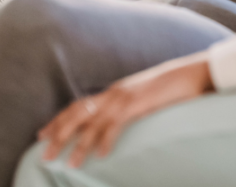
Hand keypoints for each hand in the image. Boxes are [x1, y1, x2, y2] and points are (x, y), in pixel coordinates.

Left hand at [38, 53, 213, 167]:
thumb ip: (129, 108)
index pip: (79, 105)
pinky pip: (116, 124)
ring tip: (68, 163)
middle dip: (59, 132)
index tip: (42, 134)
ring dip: (78, 143)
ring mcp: (125, 97)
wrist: (193, 73)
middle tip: (44, 152)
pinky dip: (106, 140)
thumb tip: (119, 123)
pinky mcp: (138, 103)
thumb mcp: (144, 98)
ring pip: (93, 122)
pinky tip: (100, 155)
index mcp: (114, 91)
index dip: (59, 120)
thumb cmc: (172, 87)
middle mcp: (114, 93)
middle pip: (77, 112)